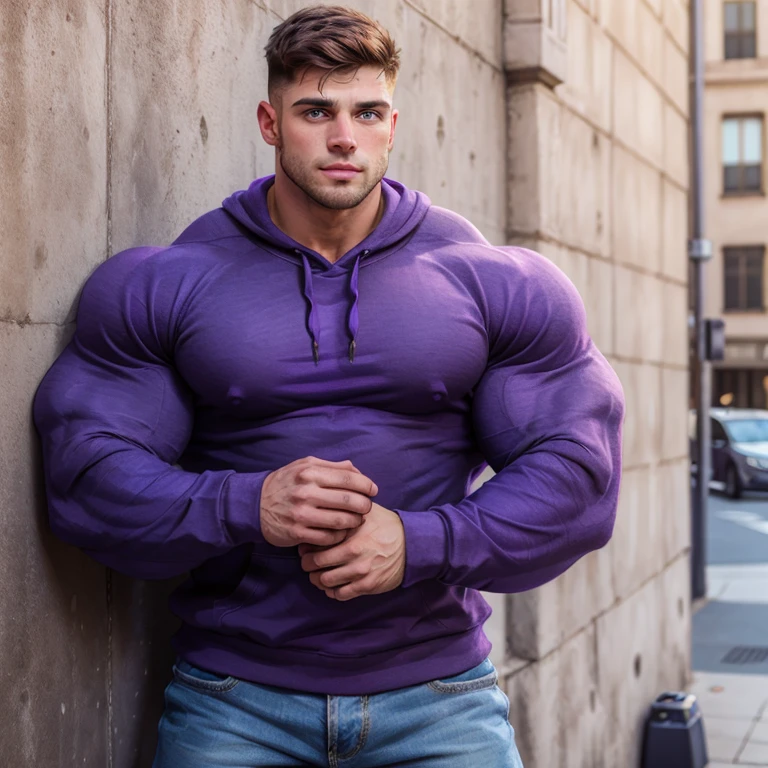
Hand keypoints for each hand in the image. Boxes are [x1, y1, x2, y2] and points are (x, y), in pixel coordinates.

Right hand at [260, 457, 377, 547]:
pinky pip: (329, 537)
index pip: (349, 478)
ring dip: (355, 522)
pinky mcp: (297, 533)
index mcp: (311, 472)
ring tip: (357, 520)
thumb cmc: (286, 483)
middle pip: (349, 500)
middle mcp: (306, 492)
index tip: (373, 490)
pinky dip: (340, 535)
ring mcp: (302, 514)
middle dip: (365, 505)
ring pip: (342, 521)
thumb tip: (357, 471)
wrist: (255, 503)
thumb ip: (332, 466)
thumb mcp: (305, 466)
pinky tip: (341, 531)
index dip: (366, 485)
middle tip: (367, 507)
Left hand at [298, 503, 404, 600]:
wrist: (412, 544)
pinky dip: (332, 591)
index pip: (317, 540)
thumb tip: (325, 501)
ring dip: (317, 579)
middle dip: (307, 564)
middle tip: (307, 562)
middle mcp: (353, 551)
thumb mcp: (367, 510)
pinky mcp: (367, 585)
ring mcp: (360, 570)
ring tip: (317, 575)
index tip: (305, 546)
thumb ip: (346, 506)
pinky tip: (332, 585)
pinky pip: (340, 594)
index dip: (306, 545)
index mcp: (351, 531)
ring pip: (325, 581)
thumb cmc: (386, 525)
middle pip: (316, 563)